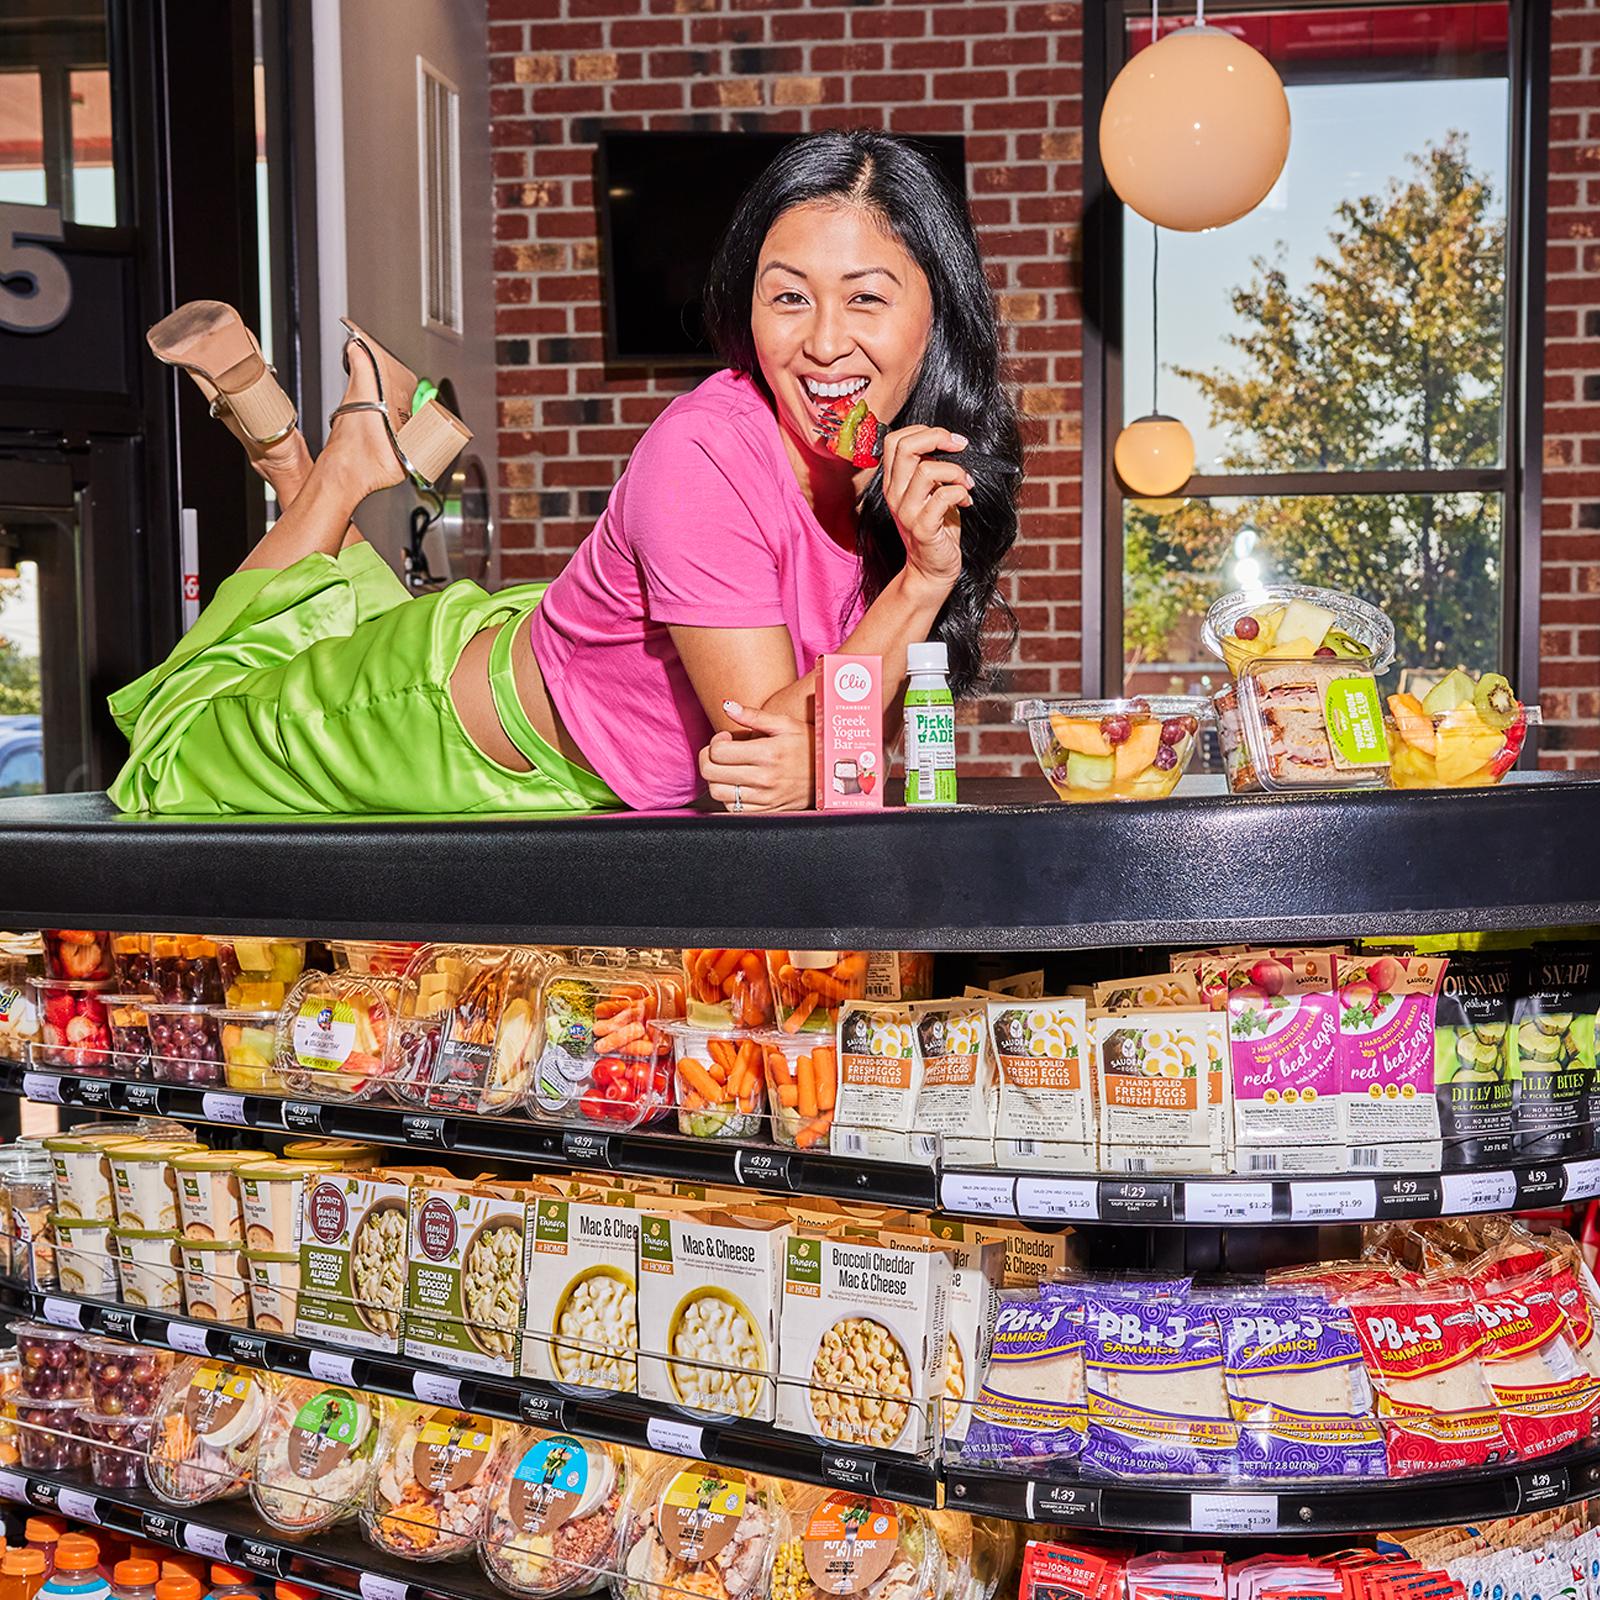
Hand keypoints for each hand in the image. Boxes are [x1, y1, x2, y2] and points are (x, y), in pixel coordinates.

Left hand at [699, 701, 812, 812]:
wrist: (830, 775)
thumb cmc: (809, 746)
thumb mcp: (785, 724)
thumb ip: (754, 715)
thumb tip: (728, 706)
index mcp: (768, 753)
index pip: (718, 751)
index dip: (715, 741)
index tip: (725, 738)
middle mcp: (765, 778)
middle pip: (711, 772)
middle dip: (708, 758)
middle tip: (718, 752)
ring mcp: (765, 798)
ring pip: (717, 792)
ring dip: (716, 778)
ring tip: (727, 768)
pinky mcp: (766, 811)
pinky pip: (732, 808)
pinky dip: (728, 795)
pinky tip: (737, 783)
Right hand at [880, 425, 971, 596]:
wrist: (932, 569)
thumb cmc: (936, 527)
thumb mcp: (927, 492)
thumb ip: (928, 468)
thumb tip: (947, 442)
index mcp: (894, 482)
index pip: (895, 440)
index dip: (923, 430)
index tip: (947, 440)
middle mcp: (895, 494)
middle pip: (906, 447)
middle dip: (938, 438)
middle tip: (959, 446)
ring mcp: (907, 512)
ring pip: (926, 469)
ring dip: (956, 471)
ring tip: (966, 482)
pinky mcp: (923, 528)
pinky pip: (943, 496)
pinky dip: (961, 493)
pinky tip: (967, 501)